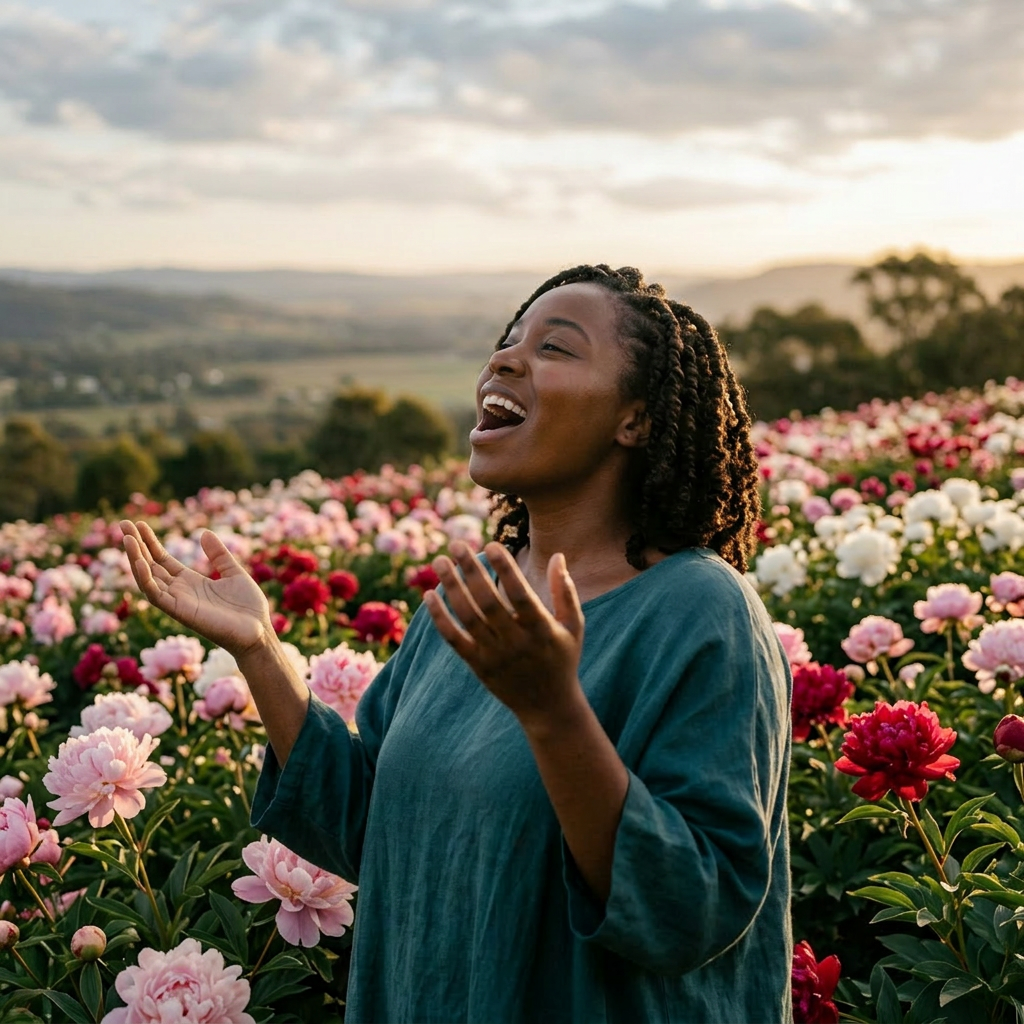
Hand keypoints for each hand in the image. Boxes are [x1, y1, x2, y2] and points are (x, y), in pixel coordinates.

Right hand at [119, 520, 273, 658]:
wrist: (258, 631)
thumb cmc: (248, 607)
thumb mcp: (234, 573)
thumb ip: (218, 555)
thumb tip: (204, 533)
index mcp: (190, 582)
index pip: (162, 559)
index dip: (149, 542)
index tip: (138, 524)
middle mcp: (179, 591)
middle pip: (150, 566)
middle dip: (136, 546)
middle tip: (123, 524)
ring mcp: (178, 602)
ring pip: (148, 579)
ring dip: (136, 559)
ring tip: (127, 539)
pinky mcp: (180, 612)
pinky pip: (156, 595)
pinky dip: (145, 579)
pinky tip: (139, 562)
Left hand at [423, 540, 585, 731]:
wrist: (548, 707)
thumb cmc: (563, 660)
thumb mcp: (574, 626)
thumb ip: (565, 591)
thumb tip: (557, 555)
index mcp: (541, 629)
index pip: (520, 593)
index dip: (506, 568)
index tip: (492, 544)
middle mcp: (516, 642)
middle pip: (487, 601)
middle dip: (471, 570)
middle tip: (457, 544)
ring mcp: (495, 655)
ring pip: (467, 616)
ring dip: (451, 587)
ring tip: (441, 561)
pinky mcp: (478, 666)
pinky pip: (454, 639)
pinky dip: (439, 617)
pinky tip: (429, 595)